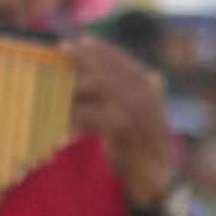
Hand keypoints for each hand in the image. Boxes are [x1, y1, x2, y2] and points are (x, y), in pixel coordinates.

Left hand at [64, 37, 177, 207]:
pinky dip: (75, 118)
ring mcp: (135, 110)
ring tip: (60, 86)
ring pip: (98, 85)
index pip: (123, 60)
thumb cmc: (144, 144)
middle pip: (108, 68)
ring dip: (76, 84)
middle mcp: (146, 94)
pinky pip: (91, 115)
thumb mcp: (145, 113)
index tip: (81, 39)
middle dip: (83, 57)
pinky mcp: (122, 128)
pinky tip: (64, 126)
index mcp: (151, 87)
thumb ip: (134, 93)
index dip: (101, 49)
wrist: (156, 176)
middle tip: (62, 47)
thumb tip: (122, 73)